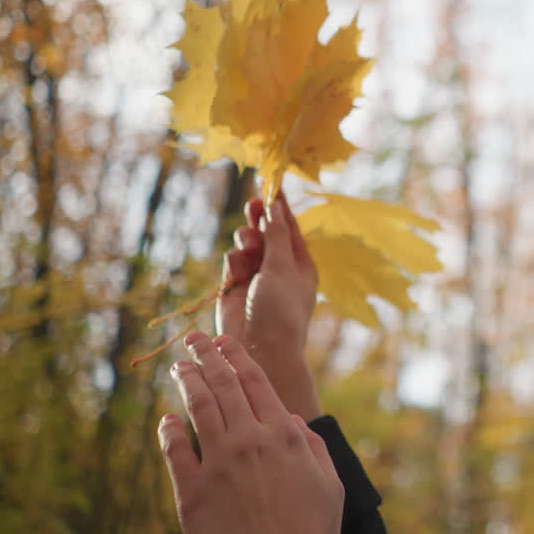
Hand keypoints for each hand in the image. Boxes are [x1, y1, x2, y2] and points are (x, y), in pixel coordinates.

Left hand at [159, 332, 342, 533]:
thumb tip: (292, 422)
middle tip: (193, 340)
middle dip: (206, 356)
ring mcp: (218, 464)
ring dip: (186, 381)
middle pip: (223, 385)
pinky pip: (175, 451)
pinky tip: (166, 418)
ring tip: (177, 366)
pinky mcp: (192, 492)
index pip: (256, 381)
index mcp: (284, 435)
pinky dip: (169, 429)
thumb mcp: (331, 487)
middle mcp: (249, 440)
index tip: (225, 342)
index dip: (237, 357)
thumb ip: (313, 448)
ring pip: (198, 408)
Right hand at [218, 192, 321, 418]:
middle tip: (253, 202)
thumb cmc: (281, 308)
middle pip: (267, 232)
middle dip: (259, 218)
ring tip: (247, 243)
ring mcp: (256, 277)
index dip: (280, 206)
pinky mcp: (234, 287)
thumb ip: (277, 235)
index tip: (272, 183)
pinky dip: (234, 260)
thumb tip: (277, 206)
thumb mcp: (282, 266)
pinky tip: (236, 268)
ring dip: (247, 239)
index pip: (289, 227)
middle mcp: (279, 268)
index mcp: (300, 263)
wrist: (260, 349)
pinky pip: (233, 262)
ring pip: (247, 245)